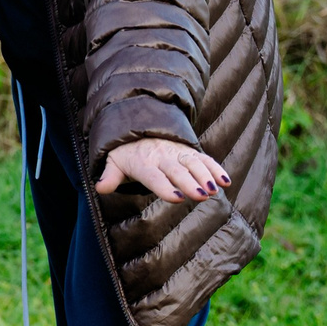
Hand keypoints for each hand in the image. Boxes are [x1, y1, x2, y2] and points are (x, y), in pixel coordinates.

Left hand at [96, 138, 228, 201]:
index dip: (164, 187)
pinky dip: (216, 169)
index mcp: (143, 163)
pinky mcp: (189, 152)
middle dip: (189, 183)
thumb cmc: (126, 153)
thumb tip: (99, 188)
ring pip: (193, 164)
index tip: (176, 198)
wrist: (138, 127)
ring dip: (206, 176)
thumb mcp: (114, 162)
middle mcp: (162, 157)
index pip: (154, 176)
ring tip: (215, 190)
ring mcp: (178, 153)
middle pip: (177, 171)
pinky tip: (226, 182)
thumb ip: (109, 176)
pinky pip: (204, 159)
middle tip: (201, 196)